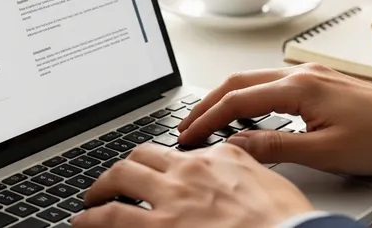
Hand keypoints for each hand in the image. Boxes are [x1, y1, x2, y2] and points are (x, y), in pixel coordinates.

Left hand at [72, 143, 312, 227]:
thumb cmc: (289, 224)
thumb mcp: (272, 183)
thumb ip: (246, 168)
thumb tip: (236, 164)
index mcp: (219, 158)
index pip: (176, 151)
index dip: (157, 162)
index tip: (150, 170)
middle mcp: (190, 171)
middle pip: (141, 157)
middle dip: (122, 169)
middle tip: (113, 182)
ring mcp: (172, 198)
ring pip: (120, 178)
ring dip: (101, 188)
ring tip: (92, 200)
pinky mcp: (159, 227)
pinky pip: (111, 217)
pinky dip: (91, 218)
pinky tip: (83, 222)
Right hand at [178, 63, 371, 174]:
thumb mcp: (325, 152)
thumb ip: (275, 147)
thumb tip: (236, 146)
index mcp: (300, 88)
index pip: (237, 101)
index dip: (206, 119)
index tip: (187, 135)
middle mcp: (301, 74)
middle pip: (238, 82)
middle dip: (207, 103)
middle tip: (186, 126)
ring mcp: (310, 75)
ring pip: (253, 80)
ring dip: (226, 99)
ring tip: (208, 121)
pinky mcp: (318, 81)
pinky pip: (271, 84)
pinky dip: (248, 97)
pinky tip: (245, 114)